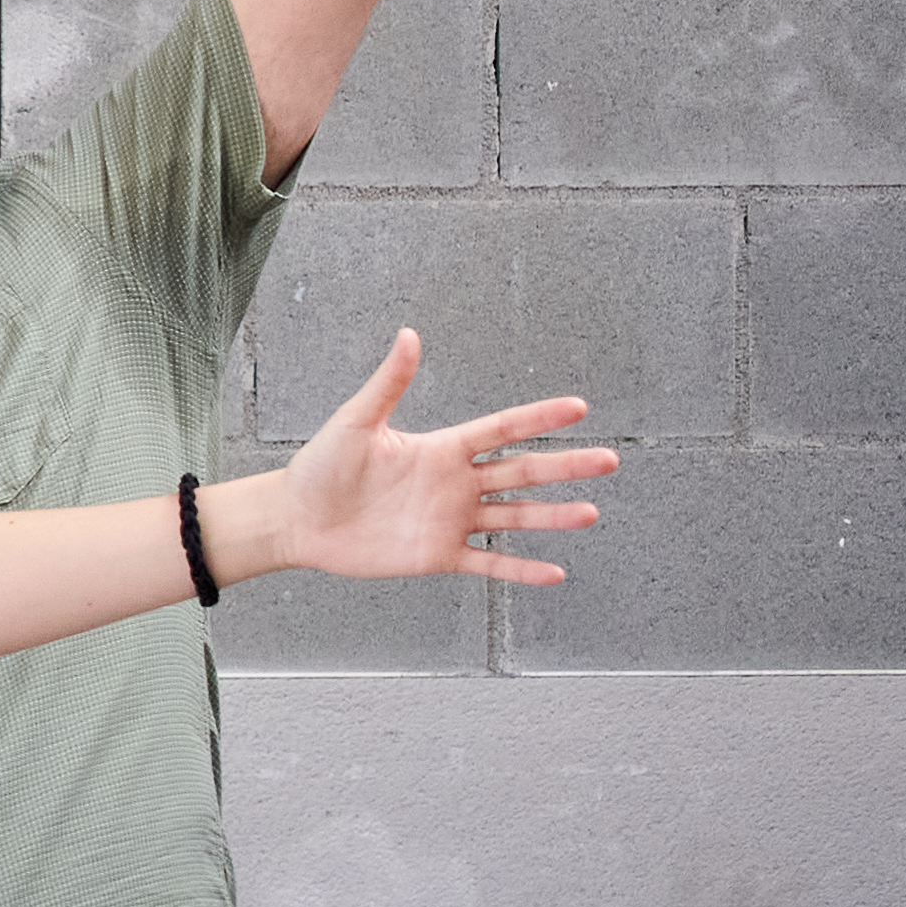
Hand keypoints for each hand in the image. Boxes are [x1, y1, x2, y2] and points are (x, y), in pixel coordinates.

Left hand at [249, 330, 612, 585]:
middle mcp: (454, 484)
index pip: (501, 430)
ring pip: (513, 518)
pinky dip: (520, 569)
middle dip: (565, 467)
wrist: (296, 519)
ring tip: (589, 513)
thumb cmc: (320, 467)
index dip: (537, 419)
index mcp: (440, 449)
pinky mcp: (438, 555)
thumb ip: (388, 383)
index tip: (578, 407)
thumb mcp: (356, 422)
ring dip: (551, 517)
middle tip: (609, 460)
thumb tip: (409, 335)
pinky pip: (487, 564)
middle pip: (521, 472)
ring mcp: (450, 521)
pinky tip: (554, 572)